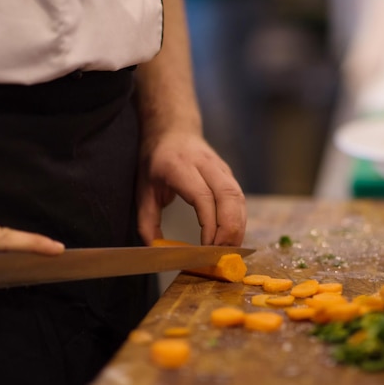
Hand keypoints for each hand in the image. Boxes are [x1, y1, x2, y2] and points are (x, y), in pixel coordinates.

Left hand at [136, 130, 245, 245]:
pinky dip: (239, 220)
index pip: (203, 196)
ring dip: (238, 226)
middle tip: (222, 254)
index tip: (205, 247)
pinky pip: (240, 198)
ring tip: (229, 250)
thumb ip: (147, 222)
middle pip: (228, 196)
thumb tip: (158, 251)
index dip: (209, 224)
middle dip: (229, 229)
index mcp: (180, 166)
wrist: (172, 130)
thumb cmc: (156, 161)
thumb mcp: (143, 191)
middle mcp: (205, 164)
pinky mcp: (229, 174)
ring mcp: (221, 168)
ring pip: (238, 197)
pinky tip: (232, 237)